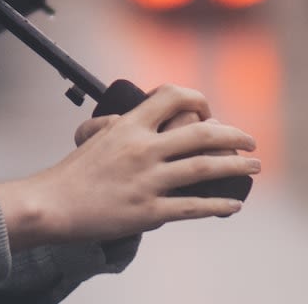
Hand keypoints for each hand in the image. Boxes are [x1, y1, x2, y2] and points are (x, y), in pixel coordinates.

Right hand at [0, 84, 259, 248]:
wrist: (53, 203)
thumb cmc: (74, 172)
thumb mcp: (97, 136)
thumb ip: (124, 125)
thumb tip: (144, 119)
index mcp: (130, 126)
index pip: (172, 96)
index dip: (198, 100)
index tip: (209, 113)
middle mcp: (142, 149)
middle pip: (201, 133)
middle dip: (234, 136)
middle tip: (251, 142)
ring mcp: (147, 181)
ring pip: (204, 168)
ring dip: (236, 167)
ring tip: (254, 167)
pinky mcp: (148, 211)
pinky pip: (193, 206)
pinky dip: (218, 204)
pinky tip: (233, 203)